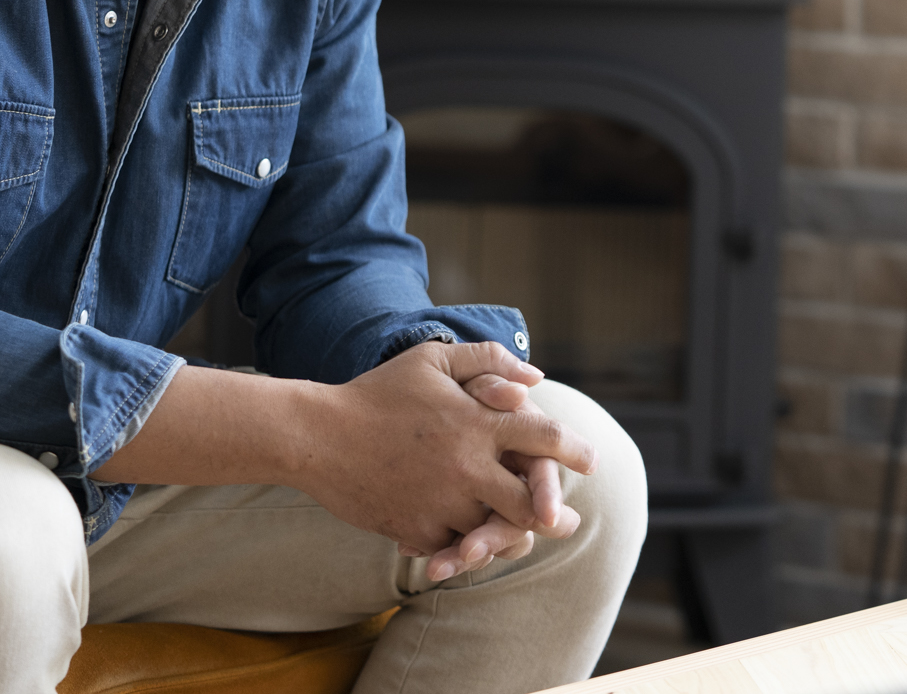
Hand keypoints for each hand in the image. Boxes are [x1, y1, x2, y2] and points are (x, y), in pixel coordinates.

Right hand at [294, 340, 595, 559]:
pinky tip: (468, 544)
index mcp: (477, 423)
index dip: (573, 450)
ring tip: (521, 536)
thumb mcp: (433, 360)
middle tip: (563, 519)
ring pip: (494, 532)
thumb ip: (489, 360)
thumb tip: (535, 378)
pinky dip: (463, 546)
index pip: (544, 438)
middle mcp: (466, 466)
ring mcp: (441, 502)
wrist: (316, 436)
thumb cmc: (378, 392)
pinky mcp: (415, 530)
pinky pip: (453, 547)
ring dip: (509, 535)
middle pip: (530, 502)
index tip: (590, 459)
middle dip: (551, 512)